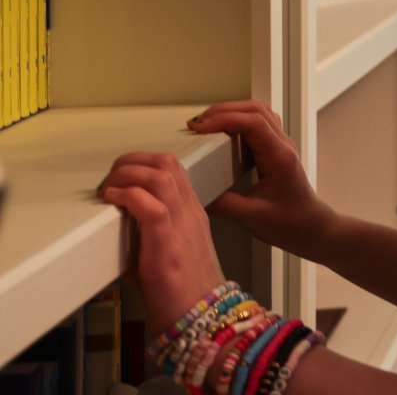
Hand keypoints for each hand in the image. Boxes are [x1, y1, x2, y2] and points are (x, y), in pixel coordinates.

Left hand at [98, 152, 225, 336]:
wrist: (201, 322)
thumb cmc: (179, 293)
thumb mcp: (164, 251)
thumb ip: (147, 231)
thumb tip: (117, 220)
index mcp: (191, 212)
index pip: (173, 168)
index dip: (143, 161)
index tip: (120, 174)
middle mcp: (190, 212)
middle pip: (167, 162)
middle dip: (133, 160)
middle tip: (111, 177)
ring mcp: (182, 227)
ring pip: (161, 176)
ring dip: (129, 173)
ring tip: (110, 187)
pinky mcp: (168, 247)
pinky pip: (153, 207)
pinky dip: (130, 196)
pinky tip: (114, 201)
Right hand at [187, 101, 332, 257]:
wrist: (311, 228)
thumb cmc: (289, 223)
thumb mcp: (252, 218)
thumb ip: (224, 205)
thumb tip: (196, 191)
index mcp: (279, 157)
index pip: (253, 123)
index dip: (225, 119)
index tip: (200, 127)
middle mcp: (283, 144)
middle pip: (255, 109)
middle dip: (224, 110)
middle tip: (197, 124)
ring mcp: (282, 144)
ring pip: (259, 111)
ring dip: (233, 111)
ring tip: (208, 123)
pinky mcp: (277, 148)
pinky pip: (261, 121)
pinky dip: (241, 118)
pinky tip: (226, 129)